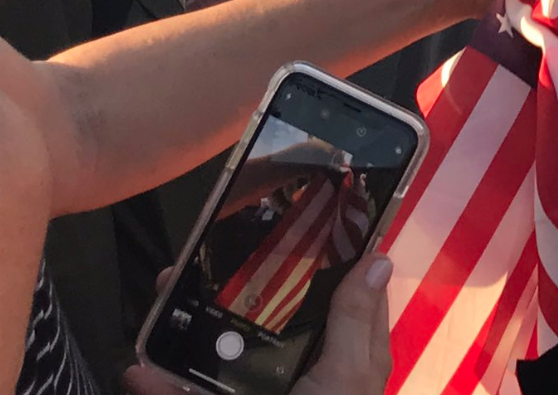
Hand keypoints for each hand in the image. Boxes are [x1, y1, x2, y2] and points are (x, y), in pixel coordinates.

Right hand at [122, 253, 393, 394]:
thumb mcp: (346, 378)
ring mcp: (260, 390)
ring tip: (161, 296)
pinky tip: (139, 373)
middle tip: (196, 262)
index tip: (289, 219)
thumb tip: (380, 257)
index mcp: (342, 355)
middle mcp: (300, 370)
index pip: (335, 293)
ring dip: (184, 330)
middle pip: (266, 319)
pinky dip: (164, 388)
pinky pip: (191, 394)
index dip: (317, 257)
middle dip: (229, 291)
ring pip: (219, 355)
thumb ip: (355, 322)